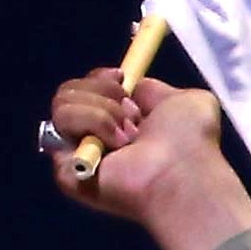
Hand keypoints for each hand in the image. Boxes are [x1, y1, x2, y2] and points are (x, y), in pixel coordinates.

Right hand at [45, 65, 250, 249]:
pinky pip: (60, 125)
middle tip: (130, 114)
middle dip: (101, 92)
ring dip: (100, 111)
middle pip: (68, 92)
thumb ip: (155, 91)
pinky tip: (116, 144)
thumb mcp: (185, 101)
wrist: (181, 171)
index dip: (100, 78)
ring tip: (127, 136)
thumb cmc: (191, 141)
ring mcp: (79, 154)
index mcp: (121, 125)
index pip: (87, 89)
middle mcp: (97, 139)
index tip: (121, 78)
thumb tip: (133, 89)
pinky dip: (91, 123)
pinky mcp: (65, 169)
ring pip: (62, 105)